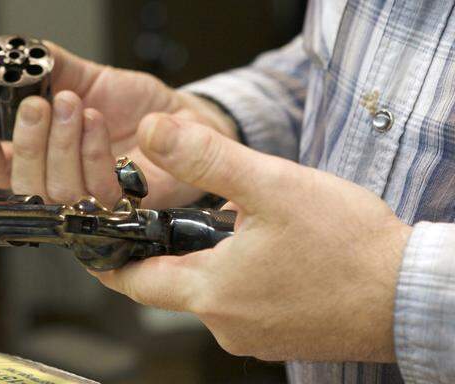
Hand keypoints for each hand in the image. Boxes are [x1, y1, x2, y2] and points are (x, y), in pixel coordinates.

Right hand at [0, 42, 235, 207]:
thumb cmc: (137, 106)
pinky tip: (96, 122)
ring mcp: (91, 201)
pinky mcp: (121, 207)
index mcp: (43, 158)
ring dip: (62, 144)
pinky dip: (93, 153)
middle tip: (39, 105)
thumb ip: (56, 70)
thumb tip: (25, 54)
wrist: (181, 118)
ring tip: (75, 104)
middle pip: (23, 185)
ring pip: (58, 190)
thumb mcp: (90, 79)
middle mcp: (62, 184)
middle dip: (29, 141)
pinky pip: (98, 189)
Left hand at [92, 114, 411, 361]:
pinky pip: (245, 304)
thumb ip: (207, 159)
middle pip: (176, 283)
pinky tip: (272, 254)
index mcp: (211, 292)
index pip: (136, 281)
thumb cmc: (348, 247)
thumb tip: (153, 133)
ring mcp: (254, 337)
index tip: (101, 241)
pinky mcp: (281, 337)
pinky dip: (245, 278)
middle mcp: (225, 325)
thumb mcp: (272, 187)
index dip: (114, 259)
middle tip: (187, 217)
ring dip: (216, 260)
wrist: (408, 295)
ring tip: (242, 228)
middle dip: (176, 249)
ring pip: (214, 292)